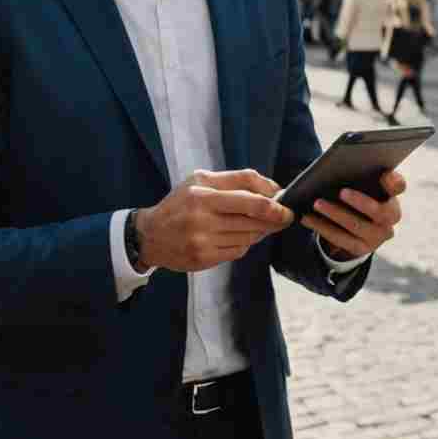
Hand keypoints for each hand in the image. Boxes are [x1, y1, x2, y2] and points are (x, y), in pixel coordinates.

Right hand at [136, 169, 294, 272]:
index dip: (274, 204)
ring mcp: (202, 241)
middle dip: (274, 219)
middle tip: (284, 217)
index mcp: (201, 194)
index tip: (286, 206)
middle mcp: (201, 219)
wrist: (151, 235)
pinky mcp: (204, 259)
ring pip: (248, 237)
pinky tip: (240, 236)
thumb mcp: (201, 180)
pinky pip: (238, 251)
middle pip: (253, 220)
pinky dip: (245, 243)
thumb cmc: (181, 203)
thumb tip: (272, 188)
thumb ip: (236, 179)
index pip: (249, 198)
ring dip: (260, 231)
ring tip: (260, 225)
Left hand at [297, 170, 405, 261]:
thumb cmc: (357, 193)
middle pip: (380, 211)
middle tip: (341, 191)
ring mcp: (378, 236)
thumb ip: (357, 172)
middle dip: (361, 201)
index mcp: (391, 194)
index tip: (382, 174)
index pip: (399, 186)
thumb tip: (337, 165)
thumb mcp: (360, 182)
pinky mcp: (361, 249)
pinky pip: (341, 239)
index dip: (393, 181)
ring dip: (335, 214)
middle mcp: (390, 217)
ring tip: (317, 203)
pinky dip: (322, 227)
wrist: (357, 223)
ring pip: (357, 227)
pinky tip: (307, 218)